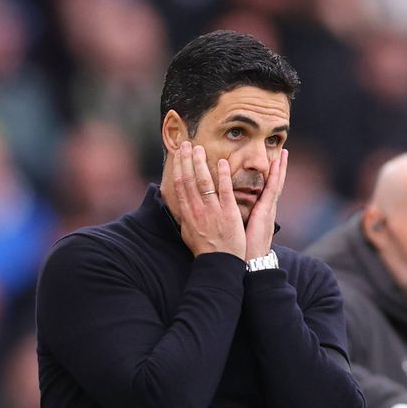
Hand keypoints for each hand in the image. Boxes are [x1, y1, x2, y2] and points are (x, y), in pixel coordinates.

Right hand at [172, 141, 245, 258]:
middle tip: (187, 144)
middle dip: (186, 160)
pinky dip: (223, 176)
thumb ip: (185, 216)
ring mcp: (212, 210)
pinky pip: (224, 191)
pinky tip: (222, 162)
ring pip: (204, 182)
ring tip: (200, 148)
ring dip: (201, 164)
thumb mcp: (188, 232)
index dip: (178, 168)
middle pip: (189, 180)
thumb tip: (179, 205)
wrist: (219, 263)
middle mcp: (197, 209)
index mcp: (187, 213)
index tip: (178, 154)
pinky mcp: (228, 212)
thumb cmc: (204, 249)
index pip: (180, 186)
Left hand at [244, 149, 287, 259]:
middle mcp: (267, 209)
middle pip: (275, 184)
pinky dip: (274, 176)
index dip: (271, 177)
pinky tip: (275, 164)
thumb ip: (240, 220)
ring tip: (284, 153)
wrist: (251, 263)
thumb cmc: (243, 249)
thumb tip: (231, 214)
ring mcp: (268, 210)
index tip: (272, 163)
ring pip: (276, 184)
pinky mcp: (265, 212)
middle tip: (283, 152)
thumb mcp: (242, 231)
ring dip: (280, 168)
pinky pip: (271, 190)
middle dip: (279, 168)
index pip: (267, 191)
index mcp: (261, 213)